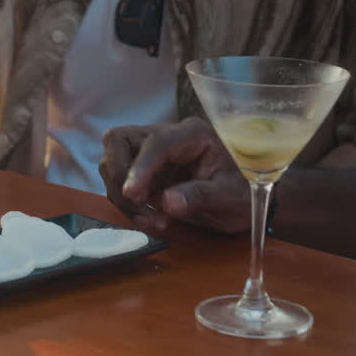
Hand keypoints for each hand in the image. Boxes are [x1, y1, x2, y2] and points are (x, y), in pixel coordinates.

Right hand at [99, 116, 250, 233]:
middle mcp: (167, 136)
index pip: (155, 143)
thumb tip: (167, 202)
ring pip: (113, 161)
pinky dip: (127, 203)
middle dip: (119, 175)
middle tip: (138, 205)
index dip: (139, 167)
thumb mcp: (229, 198)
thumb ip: (200, 196)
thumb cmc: (241, 192)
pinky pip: (120, 181)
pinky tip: (150, 219)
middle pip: (119, 140)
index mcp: (192, 134)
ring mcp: (152, 153)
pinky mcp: (145, 171)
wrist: (243, 200)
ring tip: (151, 221)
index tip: (132, 194)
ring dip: (121, 194)